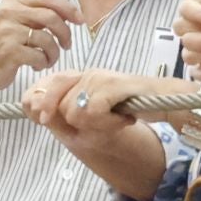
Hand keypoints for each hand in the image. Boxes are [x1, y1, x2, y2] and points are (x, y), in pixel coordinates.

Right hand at [0, 0, 82, 92]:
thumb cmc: (4, 46)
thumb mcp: (17, 21)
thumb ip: (38, 13)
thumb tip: (72, 13)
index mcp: (12, 0)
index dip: (68, 8)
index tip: (80, 20)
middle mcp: (8, 12)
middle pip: (51, 17)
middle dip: (65, 33)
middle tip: (67, 45)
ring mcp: (7, 31)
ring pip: (47, 38)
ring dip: (54, 53)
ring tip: (48, 59)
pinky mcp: (9, 51)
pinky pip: (39, 55)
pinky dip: (43, 63)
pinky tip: (35, 65)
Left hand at [23, 68, 188, 143]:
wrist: (165, 102)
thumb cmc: (129, 110)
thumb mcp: (93, 118)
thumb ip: (64, 115)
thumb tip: (35, 111)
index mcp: (80, 79)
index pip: (45, 86)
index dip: (39, 104)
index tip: (44, 120)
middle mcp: (87, 74)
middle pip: (55, 102)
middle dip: (72, 122)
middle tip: (100, 124)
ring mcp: (100, 78)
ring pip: (72, 111)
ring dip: (96, 125)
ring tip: (116, 120)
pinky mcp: (113, 84)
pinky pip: (93, 112)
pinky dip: (108, 124)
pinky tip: (124, 121)